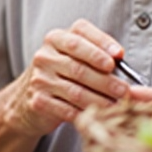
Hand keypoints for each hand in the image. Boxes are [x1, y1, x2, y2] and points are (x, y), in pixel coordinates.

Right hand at [3, 18, 132, 137]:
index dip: (101, 44)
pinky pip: (66, 109)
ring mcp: (39, 79)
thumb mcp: (74, 55)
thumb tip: (121, 56)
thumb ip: (96, 52)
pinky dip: (85, 113)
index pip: (79, 36)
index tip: (119, 55)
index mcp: (56, 38)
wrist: (27, 96)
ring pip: (75, 91)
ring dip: (100, 100)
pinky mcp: (38, 101)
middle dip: (106, 80)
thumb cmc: (61, 72)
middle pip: (79, 67)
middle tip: (125, 89)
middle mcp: (45, 56)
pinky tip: (98, 116)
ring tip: (117, 105)